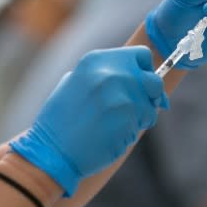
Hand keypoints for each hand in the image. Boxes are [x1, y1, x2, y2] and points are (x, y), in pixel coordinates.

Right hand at [10, 47, 167, 196]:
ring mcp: (123, 95)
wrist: (52, 151)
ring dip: (142, 115)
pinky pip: (145, 121)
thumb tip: (136, 74)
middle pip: (153, 80)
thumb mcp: (75, 82)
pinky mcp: (130, 118)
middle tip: (139, 107)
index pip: (141, 55)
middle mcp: (112, 72)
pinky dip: (135, 128)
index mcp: (97, 60)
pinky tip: (115, 133)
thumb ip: (104, 73)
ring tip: (118, 123)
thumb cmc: (61, 120)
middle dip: (151, 95)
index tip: (142, 83)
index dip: (145, 70)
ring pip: (151, 104)